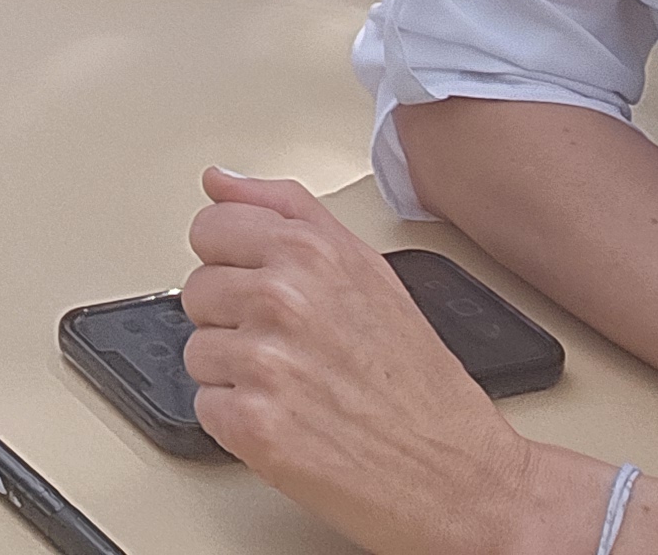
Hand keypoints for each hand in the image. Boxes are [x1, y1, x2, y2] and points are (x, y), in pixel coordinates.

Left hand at [175, 170, 556, 554]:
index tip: (261, 288)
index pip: (209, 229)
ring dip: (236, 376)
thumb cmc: (421, 382)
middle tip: (295, 350)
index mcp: (309, 251)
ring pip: (198, 352)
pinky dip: (239, 423)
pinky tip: (289, 422)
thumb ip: (287, 211)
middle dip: (235, 322)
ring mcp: (265, 362)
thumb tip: (219, 181)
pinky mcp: (253, 424)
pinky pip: (205, 408)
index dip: (233, 264)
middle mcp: (282, 298)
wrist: (459, 475)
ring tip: (297, 388)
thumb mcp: (367, 269)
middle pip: (197, 292)